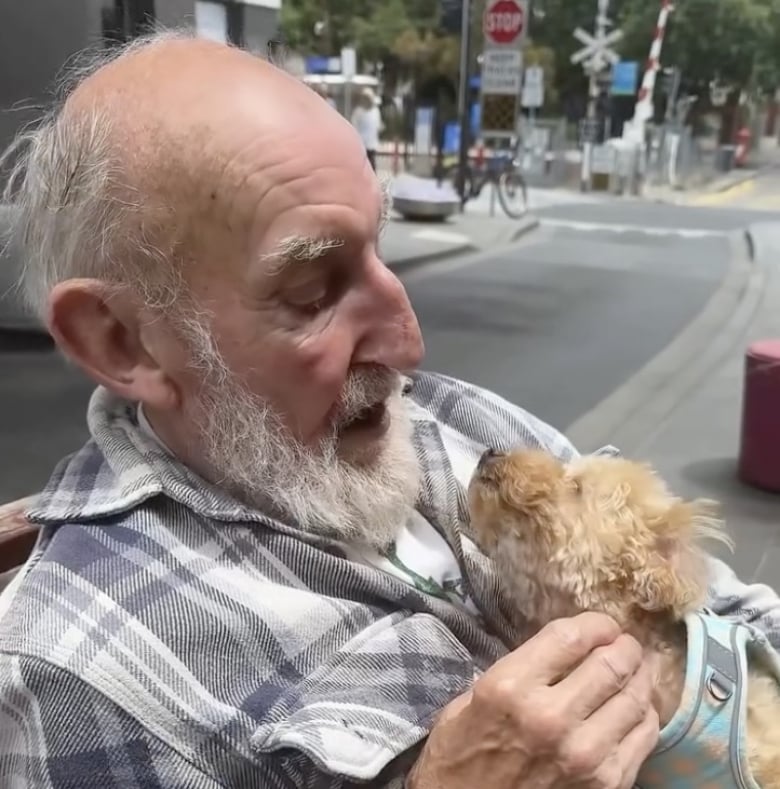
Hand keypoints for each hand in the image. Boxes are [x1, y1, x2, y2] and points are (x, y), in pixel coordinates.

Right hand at [407, 612, 658, 788]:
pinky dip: (645, 714)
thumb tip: (564, 648)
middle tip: (625, 643)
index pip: (571, 637)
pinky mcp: (605, 784)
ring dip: (640, 676)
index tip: (602, 624)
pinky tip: (637, 706)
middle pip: (610, 664)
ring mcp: (583, 755)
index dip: (595, 623)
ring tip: (637, 669)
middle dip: (624, 646)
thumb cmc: (461, 755)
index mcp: (511, 688)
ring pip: (634, 698)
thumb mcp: (471, 698)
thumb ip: (517, 669)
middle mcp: (551, 717)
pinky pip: (643, 736)